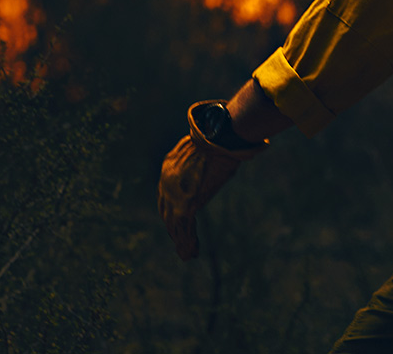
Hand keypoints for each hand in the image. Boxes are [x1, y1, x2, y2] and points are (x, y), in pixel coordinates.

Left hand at [158, 101, 266, 260]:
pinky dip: (187, 243)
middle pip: (167, 212)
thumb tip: (226, 143)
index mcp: (170, 166)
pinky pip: (184, 229)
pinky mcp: (186, 205)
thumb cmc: (221, 137)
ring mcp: (175, 195)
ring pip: (174, 225)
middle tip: (181, 242)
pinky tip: (191, 254)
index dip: (171, 209)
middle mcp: (166, 183)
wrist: (219, 138)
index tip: (177, 220)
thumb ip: (208, 154)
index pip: (167, 193)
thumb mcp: (209, 144)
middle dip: (174, 228)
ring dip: (181, 241)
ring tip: (188, 255)